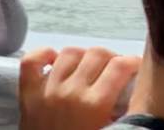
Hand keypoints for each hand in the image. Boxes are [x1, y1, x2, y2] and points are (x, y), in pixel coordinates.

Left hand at [19, 46, 141, 129]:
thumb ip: (120, 112)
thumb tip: (132, 91)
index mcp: (94, 105)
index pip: (120, 66)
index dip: (133, 62)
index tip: (136, 67)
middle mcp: (71, 92)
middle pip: (97, 54)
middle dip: (111, 58)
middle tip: (114, 69)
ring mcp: (47, 89)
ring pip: (69, 52)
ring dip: (83, 56)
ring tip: (88, 66)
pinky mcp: (28, 93)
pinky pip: (32, 61)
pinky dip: (43, 54)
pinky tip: (54, 59)